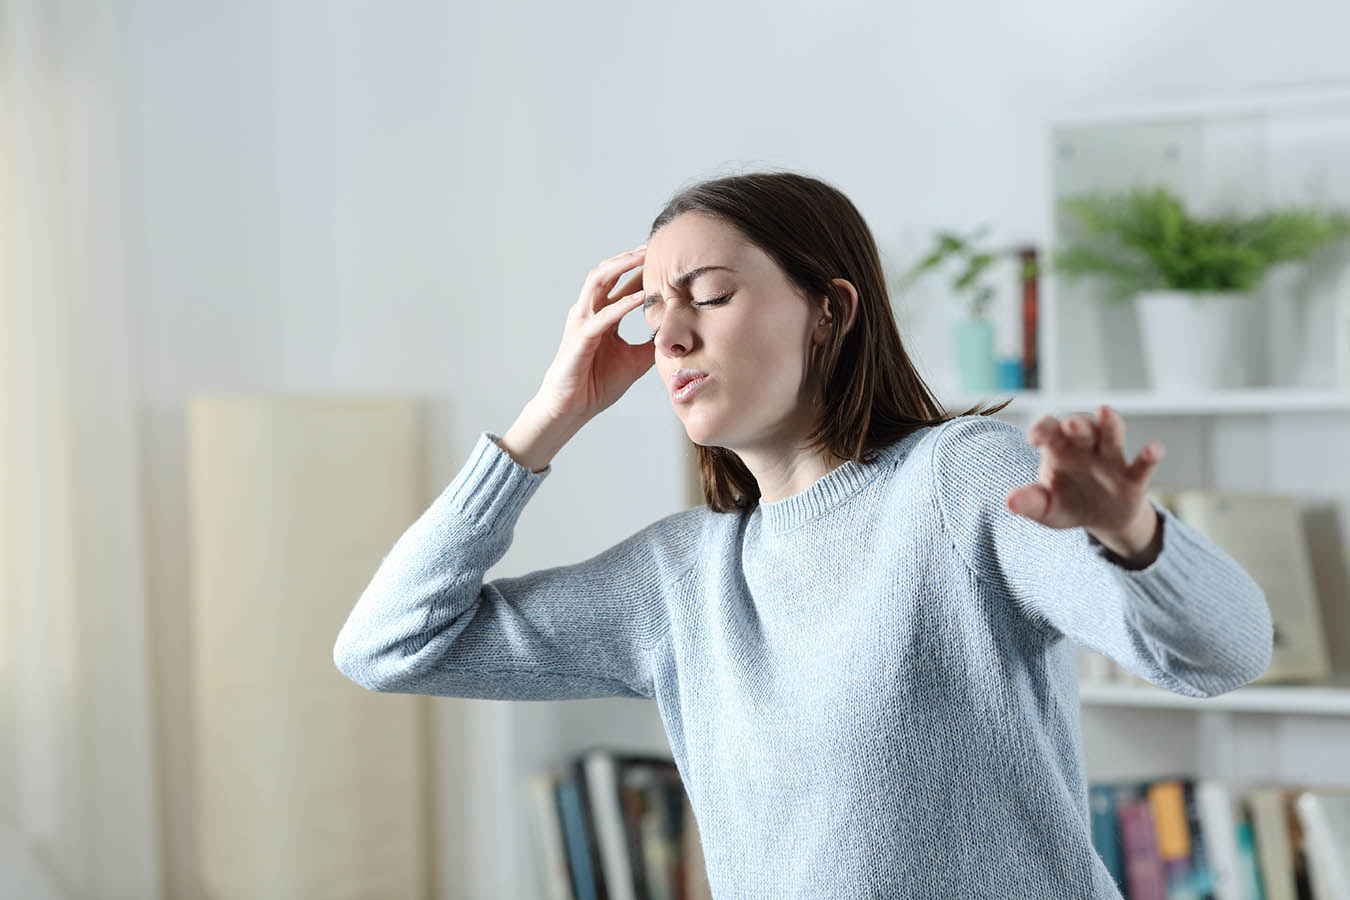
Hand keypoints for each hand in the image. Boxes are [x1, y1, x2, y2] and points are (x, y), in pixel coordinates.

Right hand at [533, 242, 654, 422]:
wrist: (571, 409)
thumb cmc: (596, 384)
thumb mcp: (635, 361)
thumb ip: (652, 344)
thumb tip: (678, 336)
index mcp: (602, 316)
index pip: (620, 283)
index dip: (640, 269)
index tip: (665, 257)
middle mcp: (589, 313)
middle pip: (606, 272)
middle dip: (629, 257)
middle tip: (655, 245)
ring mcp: (581, 322)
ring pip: (598, 282)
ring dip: (621, 267)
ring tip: (643, 257)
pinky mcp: (579, 339)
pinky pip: (602, 316)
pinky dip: (622, 304)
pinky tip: (641, 296)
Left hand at [1007, 405, 1164, 537]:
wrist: (1101, 520)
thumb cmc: (1068, 504)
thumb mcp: (1046, 508)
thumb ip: (1030, 502)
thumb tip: (1009, 502)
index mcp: (1059, 449)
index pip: (1049, 429)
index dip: (1042, 429)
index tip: (1033, 439)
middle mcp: (1085, 448)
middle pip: (1082, 428)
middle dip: (1077, 425)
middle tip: (1071, 425)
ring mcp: (1111, 460)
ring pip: (1112, 435)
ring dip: (1110, 424)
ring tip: (1106, 412)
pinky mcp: (1133, 479)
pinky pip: (1142, 465)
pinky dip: (1149, 456)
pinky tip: (1155, 448)